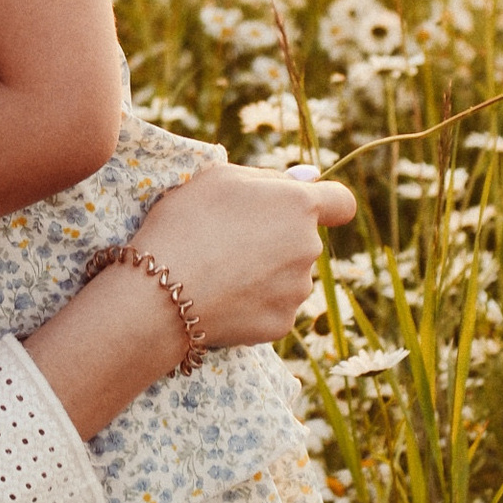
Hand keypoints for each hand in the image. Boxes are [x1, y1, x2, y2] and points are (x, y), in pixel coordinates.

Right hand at [129, 162, 353, 350]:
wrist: (161, 292)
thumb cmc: (186, 222)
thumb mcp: (220, 177)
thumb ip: (271, 177)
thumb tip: (311, 177)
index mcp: (299, 206)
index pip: (341, 203)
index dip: (327, 205)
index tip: (301, 212)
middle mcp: (309, 248)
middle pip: (304, 241)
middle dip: (278, 240)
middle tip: (230, 242)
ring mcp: (297, 290)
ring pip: (289, 277)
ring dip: (266, 274)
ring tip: (219, 273)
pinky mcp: (281, 325)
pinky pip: (273, 309)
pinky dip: (253, 305)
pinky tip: (221, 299)